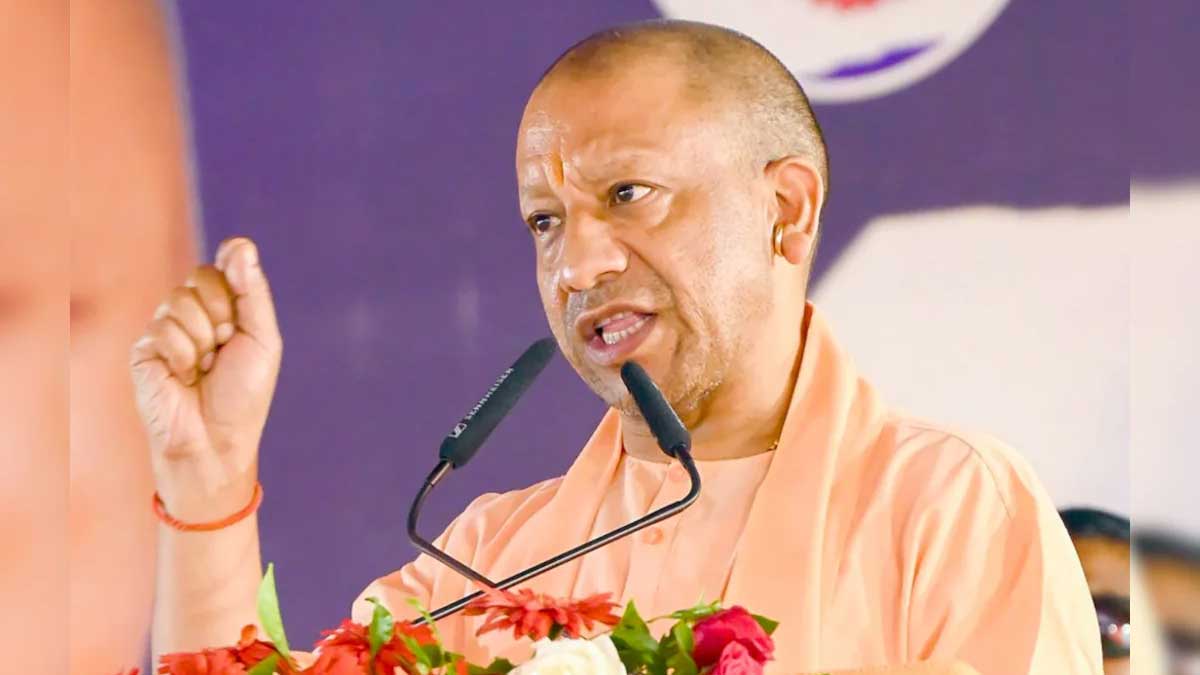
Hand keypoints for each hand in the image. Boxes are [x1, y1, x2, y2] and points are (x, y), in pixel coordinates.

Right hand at [130, 237, 281, 521]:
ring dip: (203, 339)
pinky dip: (182, 355)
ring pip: (180, 300)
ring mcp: (167, 329)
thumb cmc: (244, 395)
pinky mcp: (144, 349)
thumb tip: (239, 244)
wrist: (215, 441)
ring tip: (204, 369)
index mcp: (228, 308)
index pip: (226, 265)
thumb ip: (252, 291)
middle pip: (202, 276)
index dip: (234, 282)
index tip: (242, 315)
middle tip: (225, 349)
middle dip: (222, 314)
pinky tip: (184, 377)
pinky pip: (162, 328)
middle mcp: (196, 313)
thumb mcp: (262, 340)